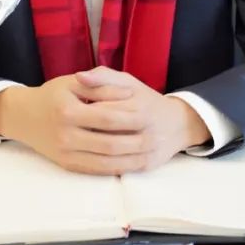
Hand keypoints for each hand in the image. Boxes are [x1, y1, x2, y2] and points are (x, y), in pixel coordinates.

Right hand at [0, 73, 167, 175]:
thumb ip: (100, 84)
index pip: (108, 116)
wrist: (23, 116)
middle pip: (110, 143)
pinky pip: (96, 170)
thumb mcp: (72, 82)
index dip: (131, 116)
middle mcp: (65, 134)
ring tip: (149, 152)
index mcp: (67, 110)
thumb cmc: (52, 95)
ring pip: (105, 161)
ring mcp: (65, 153)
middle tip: (157, 138)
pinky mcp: (66, 165)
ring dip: (130, 159)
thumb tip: (127, 94)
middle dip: (136, 142)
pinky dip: (115, 168)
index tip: (150, 114)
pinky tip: (131, 162)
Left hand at [73, 66, 211, 172]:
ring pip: (110, 157)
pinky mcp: (146, 165)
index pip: (101, 113)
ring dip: (88, 151)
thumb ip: (103, 77)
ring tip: (74, 140)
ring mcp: (147, 151)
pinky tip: (86, 155)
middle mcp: (146, 132)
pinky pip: (117, 168)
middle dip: (83, 133)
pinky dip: (99, 164)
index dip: (82, 112)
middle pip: (104, 137)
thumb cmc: (146, 99)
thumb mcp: (127, 81)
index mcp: (139, 108)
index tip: (67, 108)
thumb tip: (79, 76)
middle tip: (67, 128)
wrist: (178, 123)